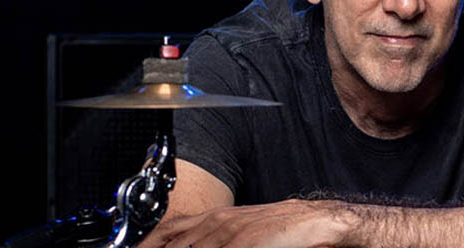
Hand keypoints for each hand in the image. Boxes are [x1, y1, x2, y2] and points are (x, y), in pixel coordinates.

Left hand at [137, 199, 355, 247]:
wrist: (315, 222)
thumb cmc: (282, 230)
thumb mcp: (243, 232)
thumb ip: (219, 240)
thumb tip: (199, 245)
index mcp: (216, 217)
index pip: (170, 230)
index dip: (149, 242)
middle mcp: (218, 223)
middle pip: (174, 244)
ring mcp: (230, 234)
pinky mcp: (244, 243)